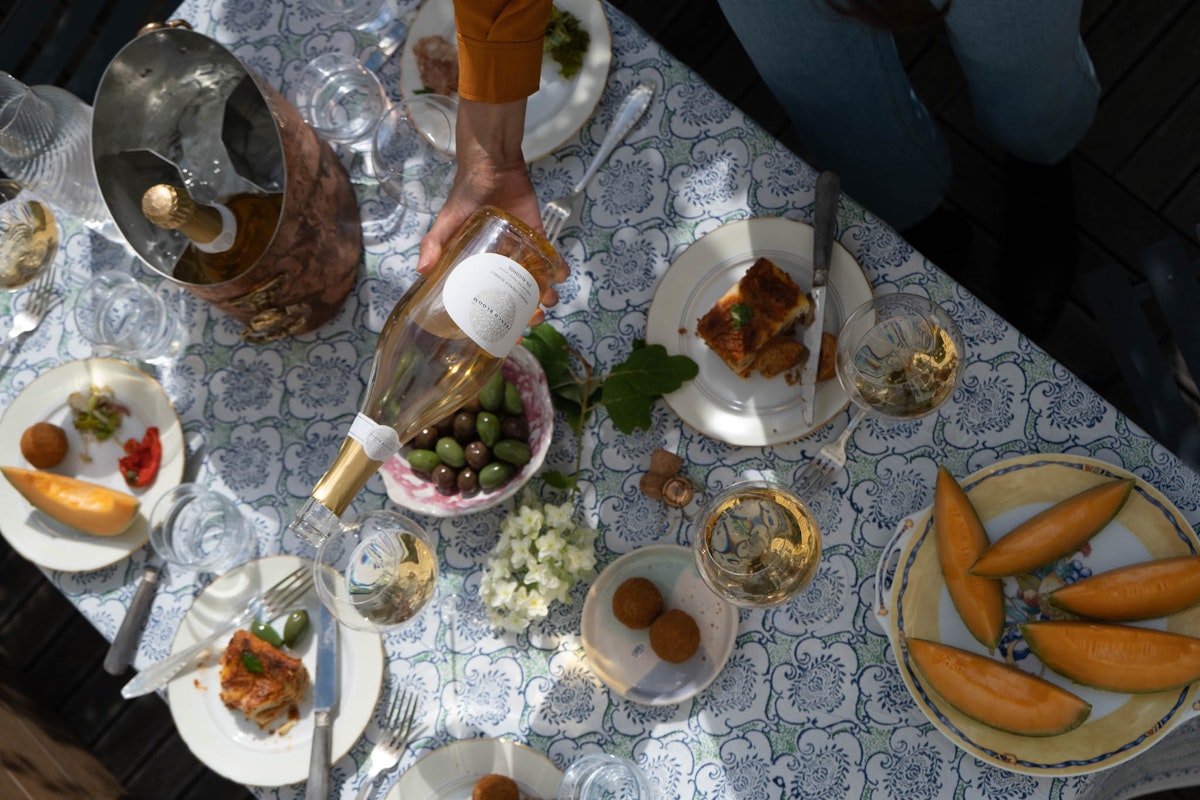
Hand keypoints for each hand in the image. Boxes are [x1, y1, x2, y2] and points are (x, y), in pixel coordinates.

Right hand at [418, 99, 567, 324]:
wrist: (490, 166)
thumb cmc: (465, 196)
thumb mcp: (446, 222)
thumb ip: (434, 244)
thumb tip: (420, 271)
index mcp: (477, 269)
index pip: (487, 303)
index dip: (497, 323)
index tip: (506, 337)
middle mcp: (499, 266)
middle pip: (516, 299)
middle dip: (526, 313)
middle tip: (532, 318)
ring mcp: (521, 253)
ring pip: (536, 283)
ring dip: (545, 296)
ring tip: (548, 301)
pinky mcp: (538, 237)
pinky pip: (551, 259)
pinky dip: (559, 269)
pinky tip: (561, 275)